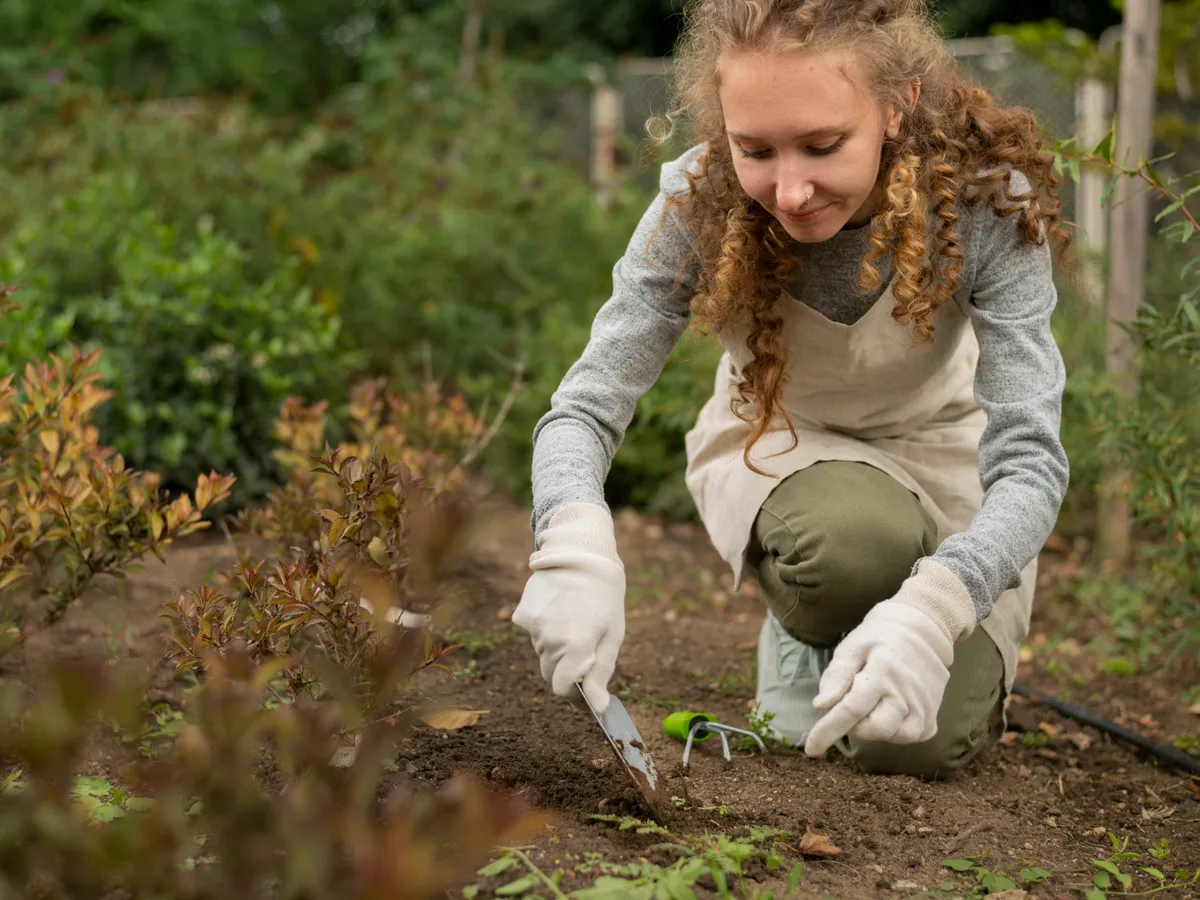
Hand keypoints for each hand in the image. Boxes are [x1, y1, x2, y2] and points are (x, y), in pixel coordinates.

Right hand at [511, 503, 624, 712]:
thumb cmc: (604, 595)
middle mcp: (550, 640)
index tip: (584, 686)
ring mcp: (533, 627)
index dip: (574, 692)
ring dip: (556, 646)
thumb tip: (598, 707)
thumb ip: (601, 673)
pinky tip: (558, 608)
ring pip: (542, 652)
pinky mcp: (522, 615)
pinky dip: (544, 628)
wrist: (580, 553)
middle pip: (551, 672)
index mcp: (576, 647)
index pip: (562, 689)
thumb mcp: (612, 634)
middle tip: (584, 645)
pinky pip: (533, 634)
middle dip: (566, 668)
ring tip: (573, 618)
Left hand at [802, 557, 979, 756]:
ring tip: (874, 703)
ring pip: (894, 736)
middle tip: (854, 703)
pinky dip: (895, 731)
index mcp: (881, 672)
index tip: (812, 750)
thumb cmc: (878, 639)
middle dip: (856, 724)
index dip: (829, 731)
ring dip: (876, 728)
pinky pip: (910, 736)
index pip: (851, 710)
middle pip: (874, 729)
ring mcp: (923, 706)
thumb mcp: (852, 647)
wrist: (922, 630)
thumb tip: (820, 706)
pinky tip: (890, 710)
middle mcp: (905, 692)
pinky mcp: (932, 717)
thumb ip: (837, 676)